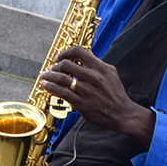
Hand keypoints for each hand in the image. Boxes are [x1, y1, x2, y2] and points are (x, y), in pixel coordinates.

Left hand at [38, 47, 155, 148]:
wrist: (122, 114)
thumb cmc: (117, 93)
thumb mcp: (111, 73)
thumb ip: (98, 61)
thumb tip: (88, 52)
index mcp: (99, 67)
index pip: (79, 51)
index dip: (65, 52)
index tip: (59, 57)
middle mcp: (92, 77)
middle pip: (66, 64)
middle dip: (54, 66)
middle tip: (50, 69)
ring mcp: (86, 90)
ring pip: (62, 79)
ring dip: (49, 76)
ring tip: (43, 76)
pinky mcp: (82, 103)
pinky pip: (62, 93)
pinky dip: (51, 88)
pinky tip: (45, 86)